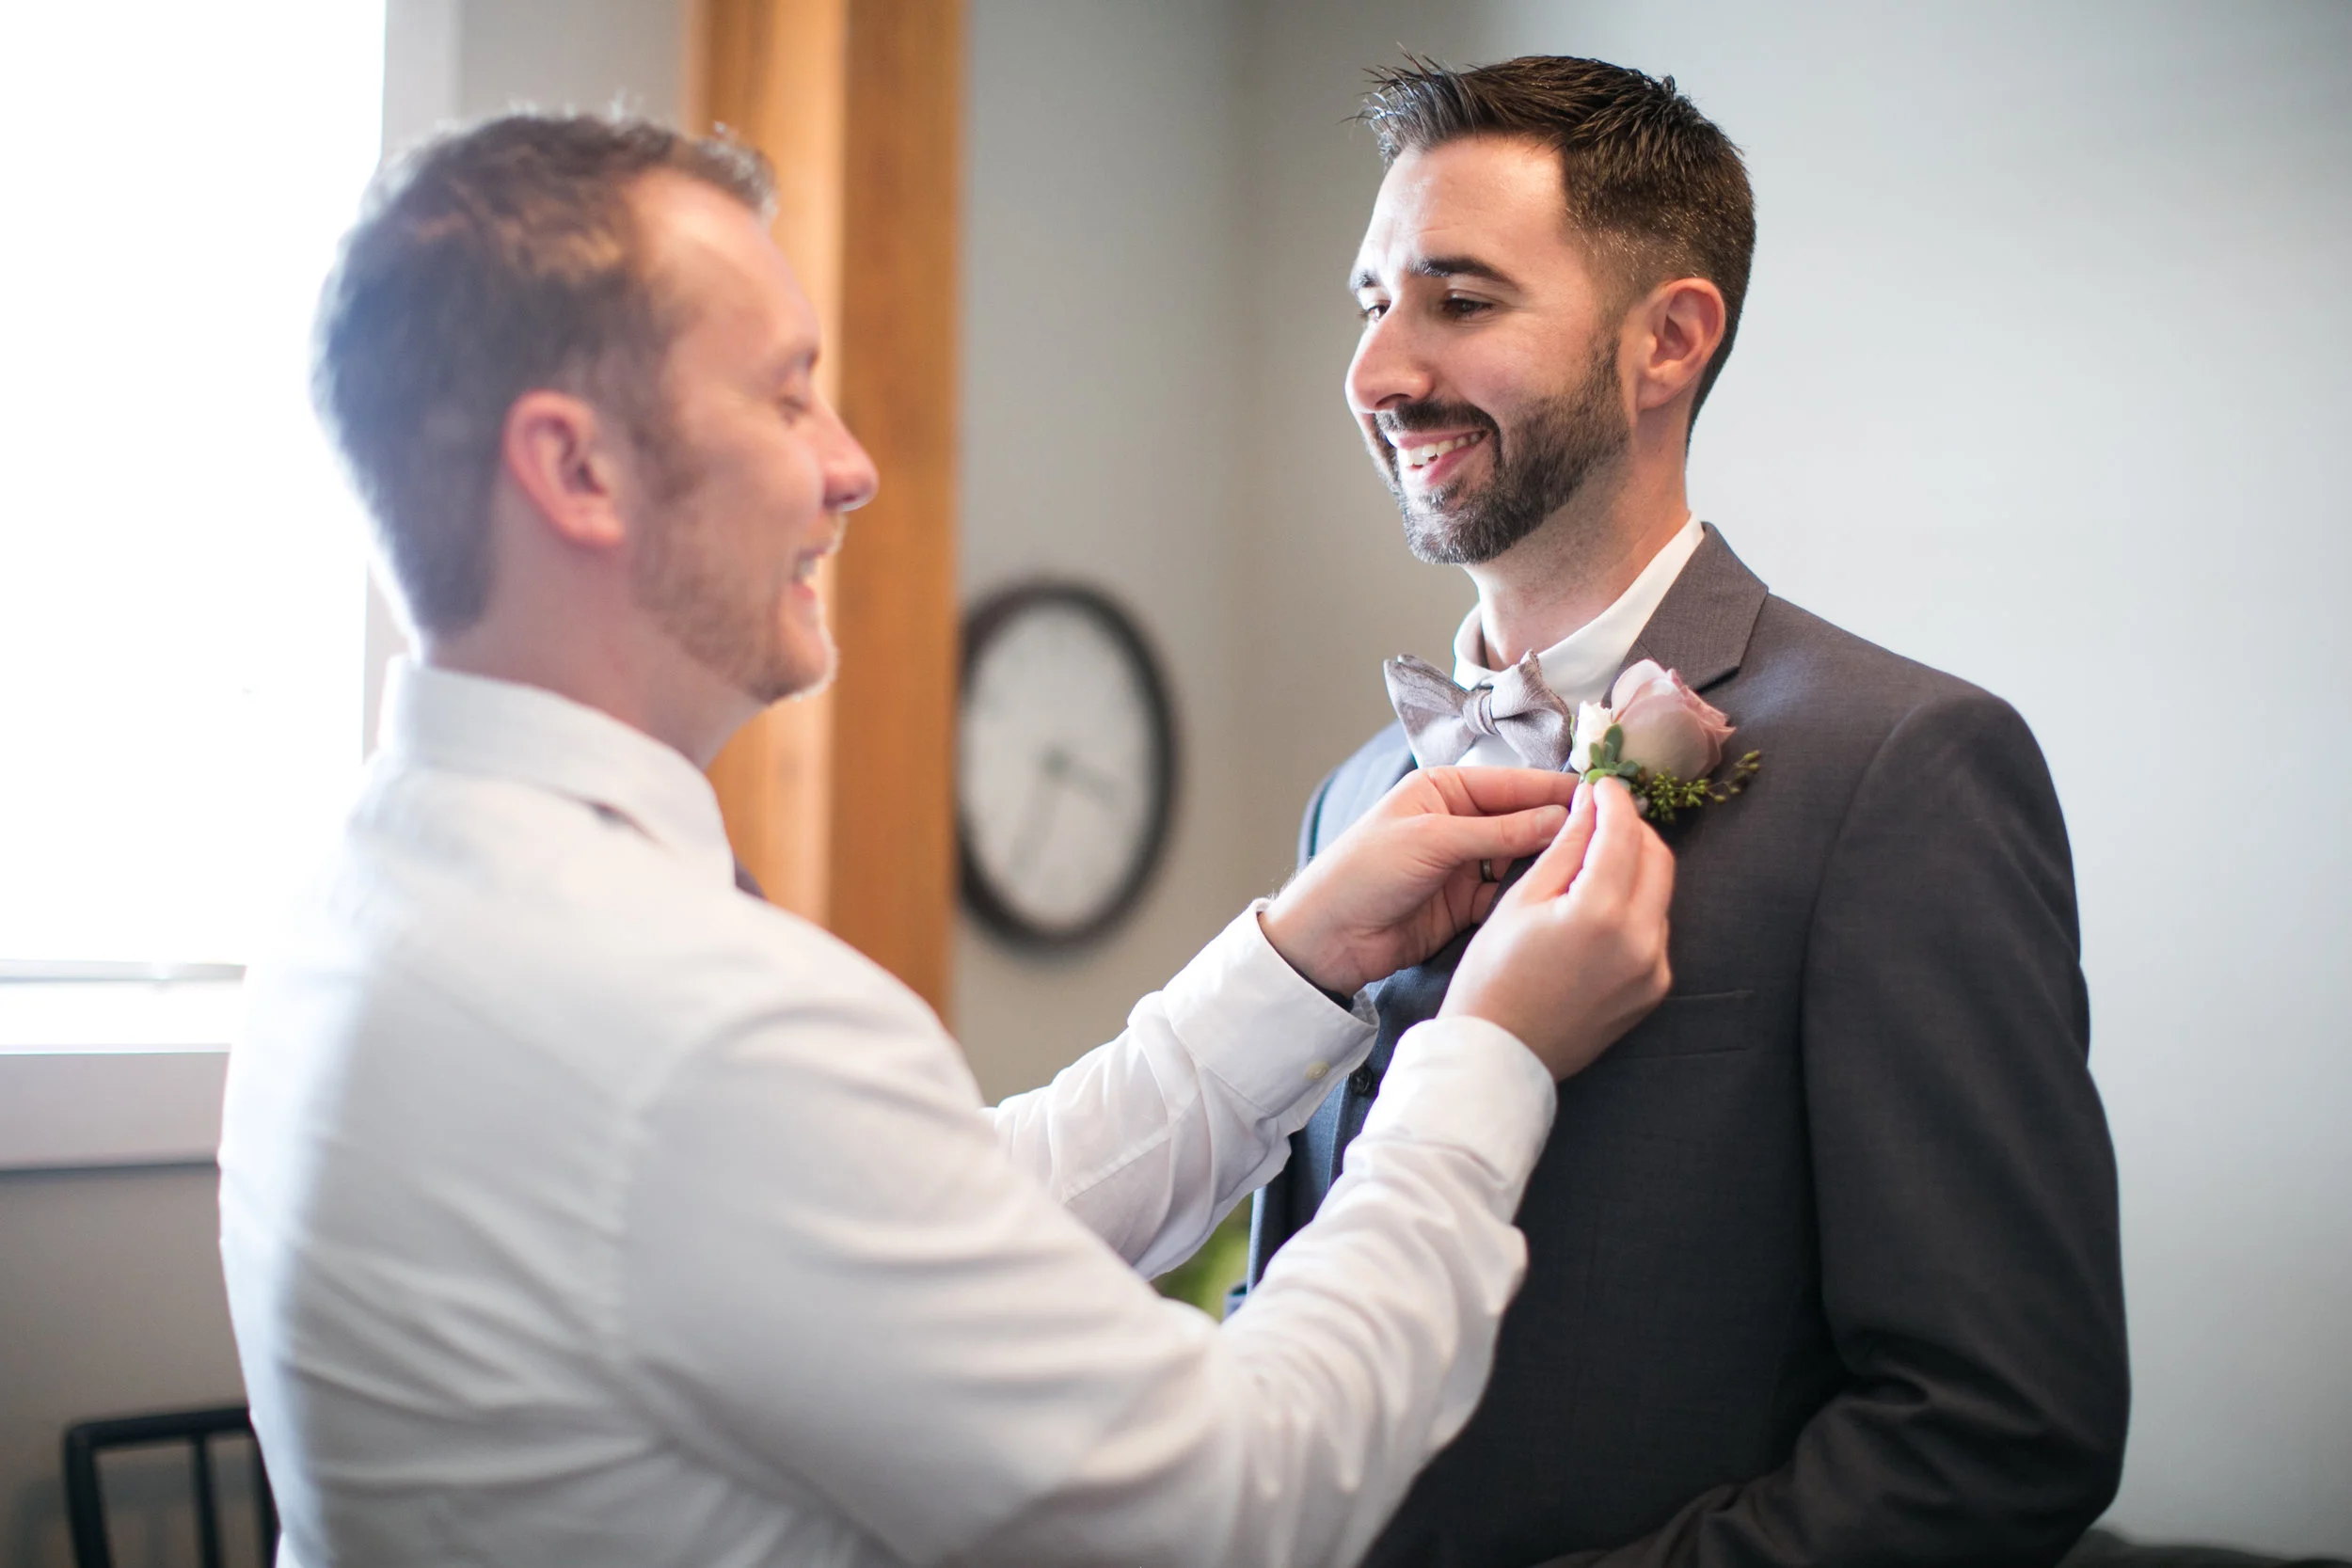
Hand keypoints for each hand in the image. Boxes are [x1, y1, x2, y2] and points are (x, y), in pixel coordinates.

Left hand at [1260, 766, 1581, 995]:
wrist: (1326, 938)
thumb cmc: (1363, 873)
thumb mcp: (1432, 840)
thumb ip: (1499, 831)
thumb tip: (1561, 818)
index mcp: (1444, 789)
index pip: (1514, 784)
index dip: (1557, 792)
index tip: (1603, 799)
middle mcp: (1458, 821)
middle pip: (1523, 821)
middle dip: (1561, 829)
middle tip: (1610, 838)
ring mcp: (1463, 864)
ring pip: (1521, 860)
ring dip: (1549, 865)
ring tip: (1592, 870)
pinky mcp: (1465, 904)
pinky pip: (1508, 894)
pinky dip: (1530, 896)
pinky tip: (1559, 900)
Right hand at [1441, 777, 1674, 1079]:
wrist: (1500, 1055)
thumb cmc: (1494, 978)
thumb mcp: (1520, 901)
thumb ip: (1566, 848)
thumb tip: (1590, 806)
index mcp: (1600, 914)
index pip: (1624, 834)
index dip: (1614, 800)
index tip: (1603, 786)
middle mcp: (1641, 941)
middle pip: (1658, 858)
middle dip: (1633, 829)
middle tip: (1602, 819)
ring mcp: (1653, 969)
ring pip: (1660, 893)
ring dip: (1635, 868)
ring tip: (1595, 864)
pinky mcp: (1654, 989)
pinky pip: (1655, 931)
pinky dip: (1635, 908)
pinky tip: (1600, 910)